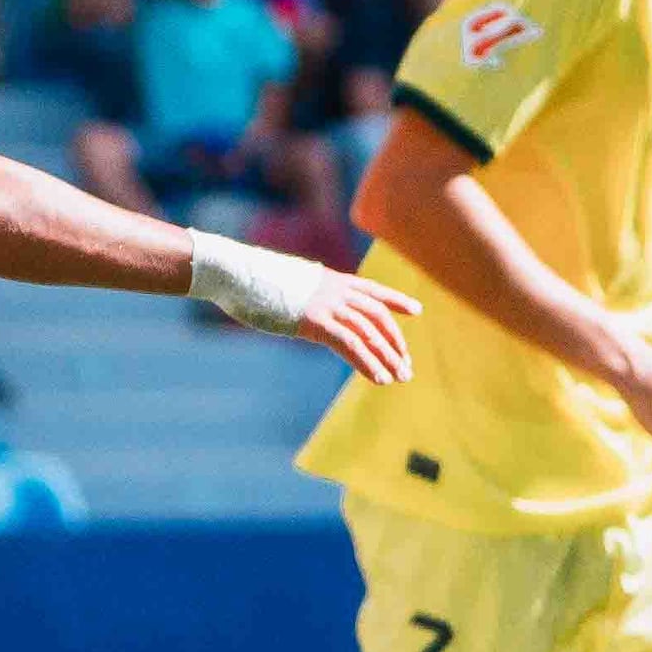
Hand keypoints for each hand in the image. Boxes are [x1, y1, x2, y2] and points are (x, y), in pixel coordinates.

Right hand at [183, 235, 421, 380]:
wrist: (235, 273)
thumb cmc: (253, 281)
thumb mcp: (289, 285)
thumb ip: (308, 295)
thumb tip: (308, 304)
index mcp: (332, 280)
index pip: (373, 291)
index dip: (396, 301)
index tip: (416, 311)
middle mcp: (336, 290)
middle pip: (378, 317)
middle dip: (395, 343)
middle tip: (407, 367)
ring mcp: (326, 305)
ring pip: (369, 333)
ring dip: (387, 358)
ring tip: (400, 378)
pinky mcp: (315, 321)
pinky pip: (350, 345)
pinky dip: (368, 363)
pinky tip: (380, 379)